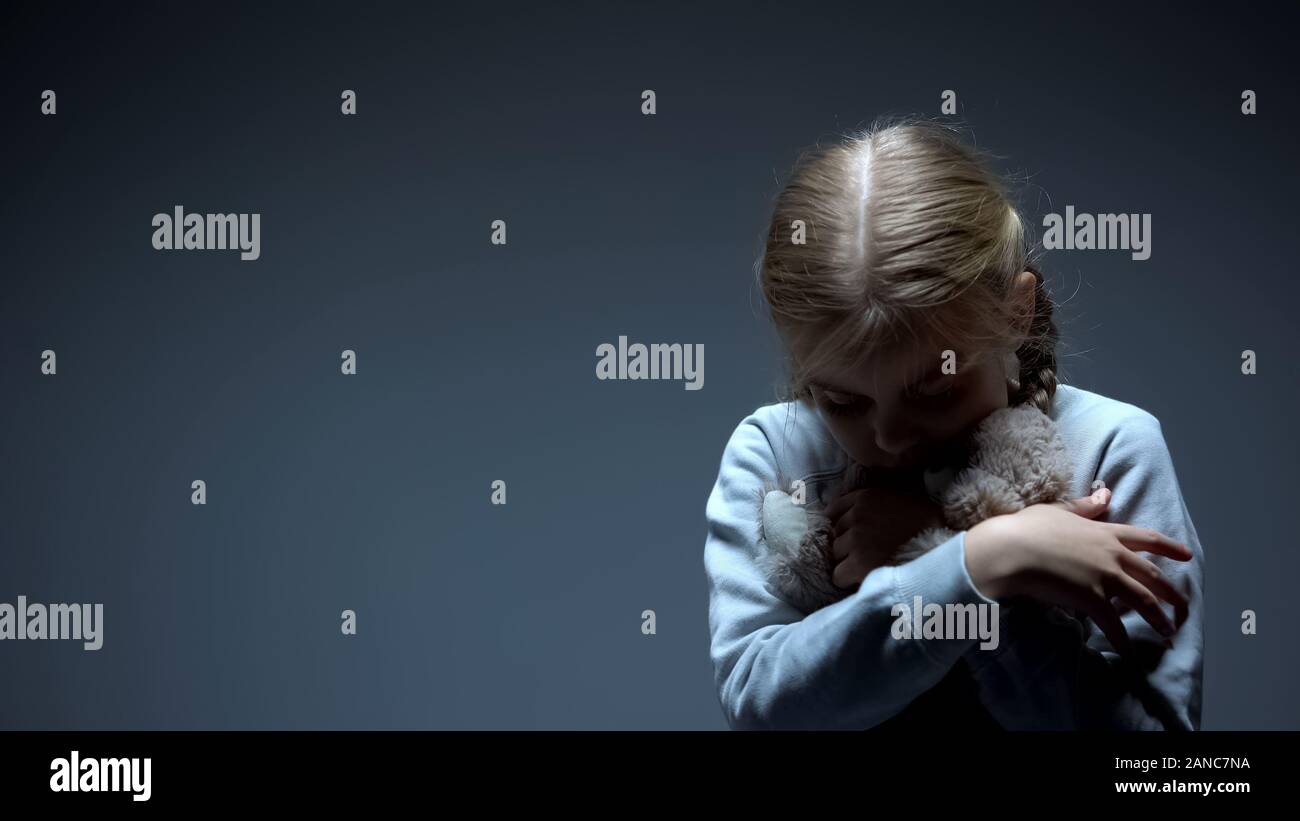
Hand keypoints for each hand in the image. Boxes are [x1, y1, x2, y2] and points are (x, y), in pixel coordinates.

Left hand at [823, 484, 944, 589]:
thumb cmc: (927, 525)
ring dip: (849, 561)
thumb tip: (847, 515)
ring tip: (872, 565)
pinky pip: (838, 575)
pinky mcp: (858, 563)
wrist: (943, 546)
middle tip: (870, 552)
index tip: (854, 535)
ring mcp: (856, 539)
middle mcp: (856, 515)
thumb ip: (873, 504)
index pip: (833, 511)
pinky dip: (849, 580)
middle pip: (835, 535)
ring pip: (836, 555)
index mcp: (865, 497)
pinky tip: (867, 578)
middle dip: (848, 544)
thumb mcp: (899, 499)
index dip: (843, 526)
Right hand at [964, 491, 1191, 656]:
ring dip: (1159, 619)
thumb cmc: (1029, 527)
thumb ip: (1084, 507)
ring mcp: (1105, 578)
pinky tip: (1129, 653)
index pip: (1146, 538)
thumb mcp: (1058, 510)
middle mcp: (1112, 555)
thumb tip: (1105, 496)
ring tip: (1169, 632)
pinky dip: (1123, 641)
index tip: (1187, 555)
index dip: (1169, 547)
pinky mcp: (1092, 599)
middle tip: (1184, 605)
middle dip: (1171, 591)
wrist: (1012, 550)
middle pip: (1152, 574)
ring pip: (1143, 600)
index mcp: (1105, 532)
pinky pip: (1114, 625)